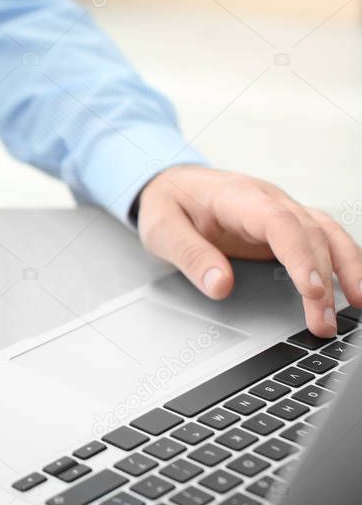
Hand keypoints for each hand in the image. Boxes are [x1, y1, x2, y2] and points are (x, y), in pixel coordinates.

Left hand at [137, 165, 361, 336]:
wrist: (170, 182)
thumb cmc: (168, 203)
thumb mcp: (162, 230)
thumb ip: (190, 256)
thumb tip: (220, 287)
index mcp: (238, 197)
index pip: (280, 224)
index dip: (301, 257)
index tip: (312, 291)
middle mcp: (269, 200)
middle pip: (310, 234)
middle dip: (324, 279)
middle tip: (324, 322)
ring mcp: (282, 210)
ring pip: (327, 234)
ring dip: (347, 269)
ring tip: (359, 306)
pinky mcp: (286, 224)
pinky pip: (324, 239)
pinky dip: (344, 261)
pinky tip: (355, 287)